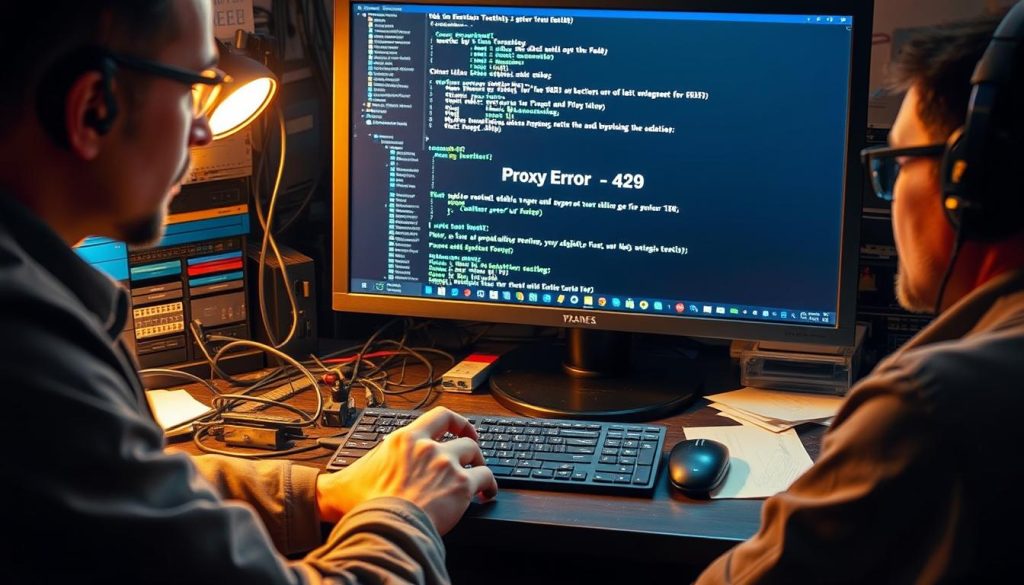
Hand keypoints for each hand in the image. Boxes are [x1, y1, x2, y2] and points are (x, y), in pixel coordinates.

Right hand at [316, 407, 497, 533]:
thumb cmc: (366, 505)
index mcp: (405, 439)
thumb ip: (379, 461)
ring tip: (481, 479)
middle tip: (473, 459)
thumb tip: (367, 470)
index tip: (461, 429)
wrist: (382, 527)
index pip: (439, 416)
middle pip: (463, 439)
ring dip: (480, 466)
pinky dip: (489, 485)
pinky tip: (487, 494)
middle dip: (471, 449)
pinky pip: (486, 478)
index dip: (456, 421)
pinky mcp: (461, 485)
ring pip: (476, 455)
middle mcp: (428, 447)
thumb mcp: (363, 472)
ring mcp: (447, 464)